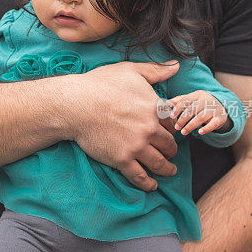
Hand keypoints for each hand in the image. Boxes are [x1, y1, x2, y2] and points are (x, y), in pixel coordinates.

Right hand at [66, 60, 179, 191]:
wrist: (75, 104)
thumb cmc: (100, 84)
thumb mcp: (130, 70)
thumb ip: (156, 70)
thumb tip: (176, 66)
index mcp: (154, 107)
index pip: (172, 122)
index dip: (173, 127)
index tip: (171, 131)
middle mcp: (149, 129)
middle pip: (169, 144)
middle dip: (172, 149)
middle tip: (171, 152)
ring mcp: (136, 146)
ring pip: (159, 163)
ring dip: (166, 168)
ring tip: (169, 170)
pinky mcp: (122, 159)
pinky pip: (140, 176)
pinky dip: (148, 183)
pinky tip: (152, 185)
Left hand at [169, 90, 232, 135]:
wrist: (222, 107)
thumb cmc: (203, 103)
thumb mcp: (193, 99)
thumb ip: (181, 100)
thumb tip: (168, 103)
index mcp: (198, 95)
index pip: (186, 100)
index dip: (178, 108)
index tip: (172, 116)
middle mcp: (207, 100)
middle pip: (193, 109)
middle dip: (183, 118)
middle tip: (176, 127)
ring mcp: (214, 109)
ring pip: (201, 117)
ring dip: (191, 125)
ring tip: (183, 132)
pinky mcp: (220, 118)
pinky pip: (213, 124)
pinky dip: (206, 128)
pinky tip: (199, 132)